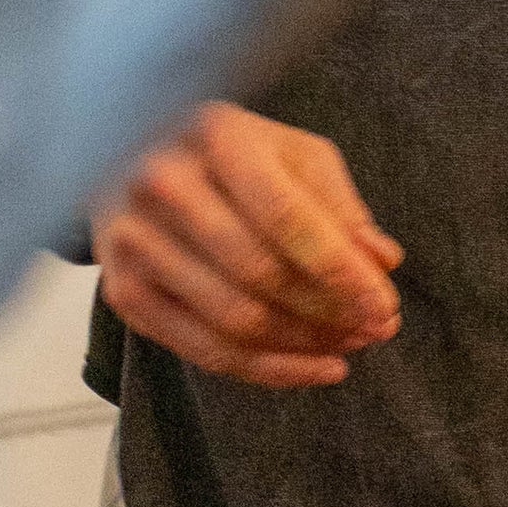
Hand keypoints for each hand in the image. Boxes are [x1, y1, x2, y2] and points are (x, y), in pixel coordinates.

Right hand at [96, 103, 402, 387]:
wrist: (132, 155)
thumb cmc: (232, 154)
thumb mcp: (292, 155)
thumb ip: (337, 206)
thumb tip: (381, 262)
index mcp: (218, 136)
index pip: (286, 217)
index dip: (340, 270)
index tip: (384, 305)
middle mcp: (165, 183)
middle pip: (260, 274)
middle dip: (329, 312)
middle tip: (377, 330)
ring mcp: (135, 240)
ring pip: (233, 320)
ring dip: (303, 345)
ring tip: (349, 347)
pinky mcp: (123, 290)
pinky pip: (203, 350)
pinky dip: (267, 370)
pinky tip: (312, 367)